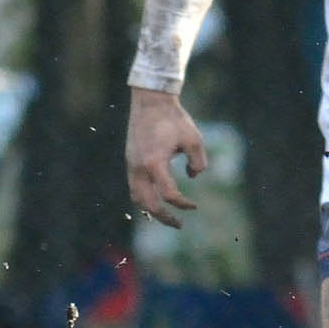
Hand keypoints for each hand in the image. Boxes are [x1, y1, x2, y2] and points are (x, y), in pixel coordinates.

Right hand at [126, 87, 206, 226]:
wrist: (150, 102)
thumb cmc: (174, 120)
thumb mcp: (194, 140)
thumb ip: (198, 163)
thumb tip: (192, 177)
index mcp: (155, 164)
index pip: (169, 195)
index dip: (183, 204)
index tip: (194, 206)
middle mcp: (139, 168)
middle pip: (147, 203)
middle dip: (163, 217)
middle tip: (179, 225)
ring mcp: (131, 165)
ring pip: (136, 197)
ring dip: (150, 209)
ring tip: (166, 216)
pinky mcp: (130, 161)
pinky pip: (134, 187)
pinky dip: (144, 198)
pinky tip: (157, 200)